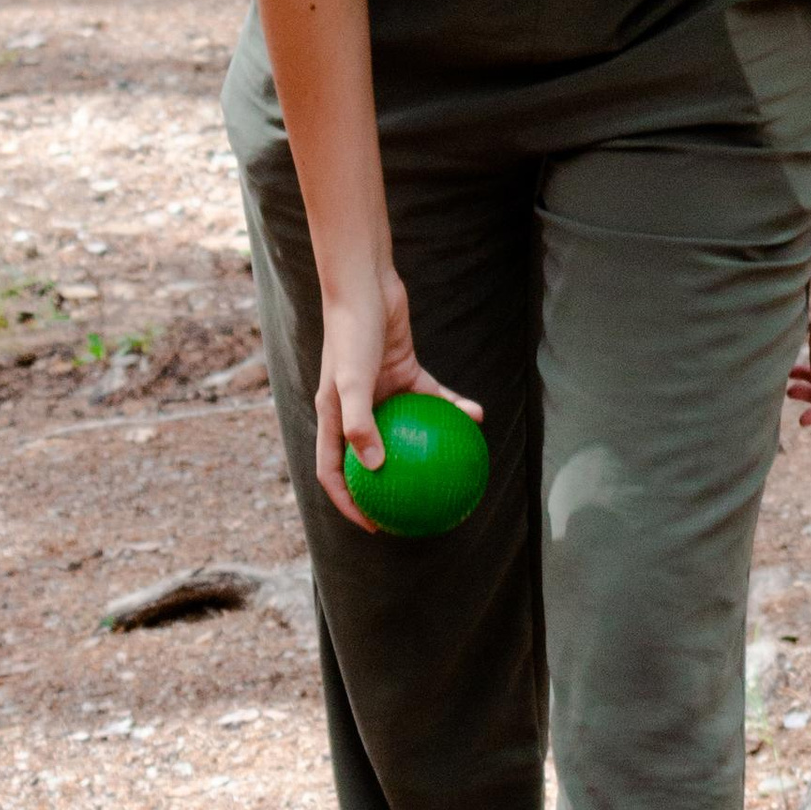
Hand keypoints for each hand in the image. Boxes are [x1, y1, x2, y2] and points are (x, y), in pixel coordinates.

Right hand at [314, 265, 482, 530]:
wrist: (365, 284)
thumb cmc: (352, 331)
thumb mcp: (353, 380)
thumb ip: (360, 423)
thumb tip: (376, 468)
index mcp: (332, 415)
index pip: (334, 472)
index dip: (349, 503)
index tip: (375, 525)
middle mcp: (356, 407)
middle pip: (371, 457)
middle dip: (391, 485)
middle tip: (418, 507)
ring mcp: (381, 390)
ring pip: (409, 429)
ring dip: (431, 446)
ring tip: (456, 468)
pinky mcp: (405, 370)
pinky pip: (433, 397)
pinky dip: (452, 406)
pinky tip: (478, 416)